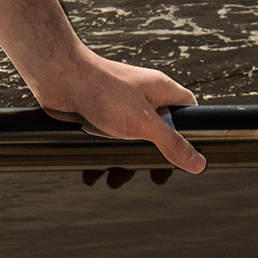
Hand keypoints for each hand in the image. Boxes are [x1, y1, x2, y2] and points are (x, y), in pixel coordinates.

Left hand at [27, 52, 207, 176]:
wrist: (58, 76)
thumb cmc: (103, 91)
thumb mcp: (143, 122)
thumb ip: (171, 144)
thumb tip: (200, 164)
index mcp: (160, 91)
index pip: (188, 110)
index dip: (191, 134)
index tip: (186, 158)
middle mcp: (142, 98)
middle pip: (158, 132)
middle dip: (151, 158)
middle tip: (148, 176)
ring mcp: (119, 106)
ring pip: (129, 140)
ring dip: (122, 163)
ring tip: (113, 181)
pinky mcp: (97, 114)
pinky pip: (106, 141)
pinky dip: (101, 158)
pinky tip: (91, 174)